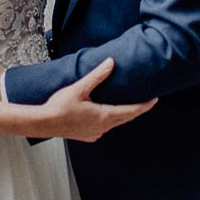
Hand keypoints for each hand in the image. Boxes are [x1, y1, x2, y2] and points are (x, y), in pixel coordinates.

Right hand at [40, 58, 156, 142]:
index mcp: (104, 115)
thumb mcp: (80, 88)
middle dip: (137, 109)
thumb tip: (111, 63)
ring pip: (115, 124)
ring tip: (128, 105)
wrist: (44, 123)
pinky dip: (110, 121)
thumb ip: (97, 76)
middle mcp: (103, 127)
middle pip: (126, 118)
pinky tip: (105, 114)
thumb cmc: (60, 106)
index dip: (145, 105)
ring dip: (123, 115)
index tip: (154, 99)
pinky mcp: (87, 136)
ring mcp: (95, 133)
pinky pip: (104, 128)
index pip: (131, 111)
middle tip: (147, 100)